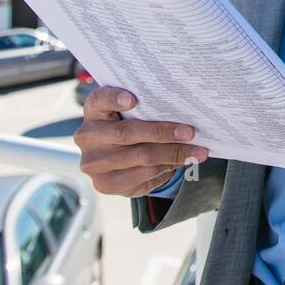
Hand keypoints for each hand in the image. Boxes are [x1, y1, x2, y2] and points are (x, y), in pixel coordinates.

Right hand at [74, 86, 207, 196]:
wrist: (114, 158)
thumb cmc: (129, 125)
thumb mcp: (132, 113)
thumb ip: (146, 108)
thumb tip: (185, 112)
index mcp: (93, 111)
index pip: (99, 100)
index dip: (114, 99)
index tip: (133, 99)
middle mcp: (87, 137)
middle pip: (127, 134)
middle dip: (163, 133)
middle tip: (190, 133)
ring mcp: (93, 163)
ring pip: (140, 158)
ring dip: (174, 155)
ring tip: (197, 152)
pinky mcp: (105, 184)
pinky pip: (142, 178)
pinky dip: (166, 170)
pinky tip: (181, 163)